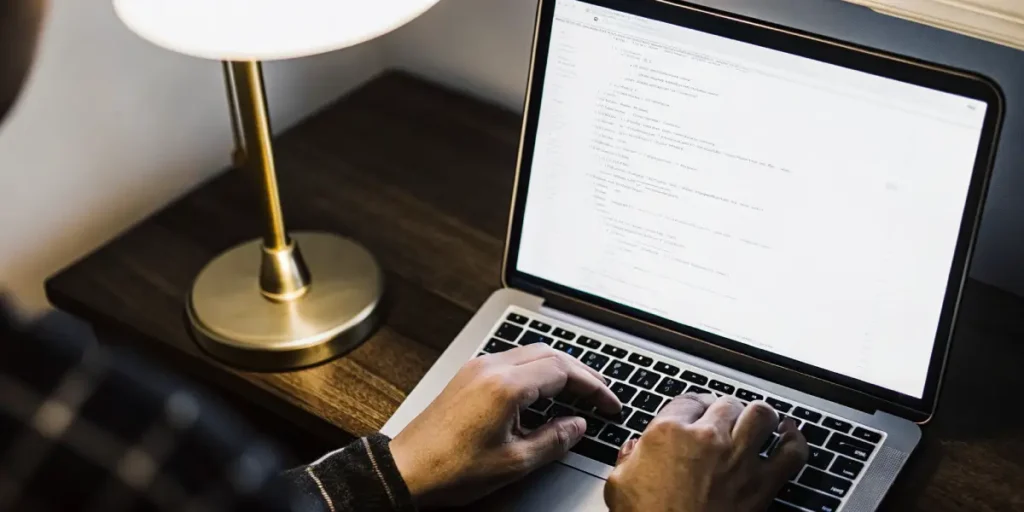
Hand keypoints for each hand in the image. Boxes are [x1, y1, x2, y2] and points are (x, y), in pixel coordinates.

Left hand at [390, 344, 621, 508]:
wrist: (405, 470)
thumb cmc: (449, 469)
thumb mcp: (514, 462)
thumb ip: (553, 441)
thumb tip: (576, 426)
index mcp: (505, 386)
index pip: (563, 370)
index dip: (594, 386)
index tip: (609, 404)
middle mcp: (491, 367)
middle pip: (550, 354)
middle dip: (581, 373)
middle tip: (600, 396)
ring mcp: (477, 368)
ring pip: (530, 353)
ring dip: (558, 369)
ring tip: (578, 393)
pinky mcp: (468, 375)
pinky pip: (511, 361)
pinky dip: (536, 371)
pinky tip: (543, 394)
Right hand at [606, 393, 808, 511]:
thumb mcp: (619, 486)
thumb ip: (628, 460)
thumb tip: (633, 450)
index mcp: (669, 433)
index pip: (687, 400)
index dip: (692, 406)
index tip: (695, 412)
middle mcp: (707, 439)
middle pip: (726, 403)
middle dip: (724, 409)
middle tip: (722, 418)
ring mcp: (738, 460)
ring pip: (760, 415)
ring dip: (758, 416)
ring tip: (756, 419)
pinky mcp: (762, 484)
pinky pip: (792, 453)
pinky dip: (795, 440)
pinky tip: (791, 435)